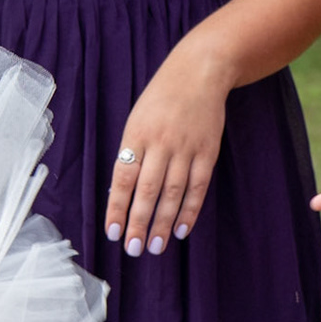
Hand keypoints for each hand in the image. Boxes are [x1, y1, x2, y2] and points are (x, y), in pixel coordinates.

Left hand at [104, 55, 228, 258]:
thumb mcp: (138, 119)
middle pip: (148, 190)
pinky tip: (182, 229)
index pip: (123, 178)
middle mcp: (161, 142)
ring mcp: (187, 147)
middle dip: (139, 222)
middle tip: (134, 249)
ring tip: (156, 246)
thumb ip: (132, 152)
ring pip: (173, 192)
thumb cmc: (162, 98)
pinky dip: (190, 210)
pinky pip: (198, 186)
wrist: (200, 72)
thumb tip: (123, 193)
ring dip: (164, 223)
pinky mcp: (208, 151)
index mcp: (137, 134)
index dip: (117, 207)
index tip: (112, 232)